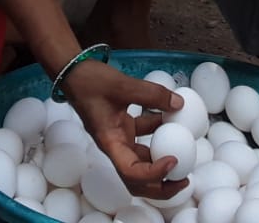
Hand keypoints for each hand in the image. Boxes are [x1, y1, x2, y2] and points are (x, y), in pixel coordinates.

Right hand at [64, 60, 188, 199]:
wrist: (74, 73)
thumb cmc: (89, 82)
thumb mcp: (122, 85)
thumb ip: (151, 94)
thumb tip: (178, 104)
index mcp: (110, 143)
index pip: (131, 172)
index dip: (153, 173)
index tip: (173, 161)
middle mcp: (115, 146)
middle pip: (137, 180)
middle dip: (161, 186)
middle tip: (184, 179)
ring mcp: (120, 138)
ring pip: (142, 161)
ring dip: (162, 163)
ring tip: (185, 156)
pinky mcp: (124, 128)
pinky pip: (144, 138)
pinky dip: (159, 134)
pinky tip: (171, 118)